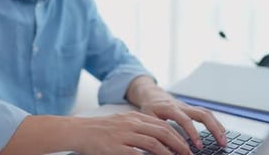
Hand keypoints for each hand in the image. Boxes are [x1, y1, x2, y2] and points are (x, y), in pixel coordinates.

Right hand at [72, 111, 192, 154]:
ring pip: (153, 144)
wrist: (79, 131)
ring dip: (169, 154)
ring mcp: (124, 135)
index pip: (161, 124)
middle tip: (189, 154)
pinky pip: (137, 154)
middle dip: (179, 144)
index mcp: (134, 117)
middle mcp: (131, 124)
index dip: (176, 135)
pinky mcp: (116, 148)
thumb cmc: (100, 130)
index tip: (186, 145)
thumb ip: (138, 128)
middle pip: (162, 132)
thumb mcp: (121, 123)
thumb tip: (156, 139)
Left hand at [140, 94, 226, 149]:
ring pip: (207, 113)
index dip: (193, 133)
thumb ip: (156, 131)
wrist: (151, 95)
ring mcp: (188, 107)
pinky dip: (215, 123)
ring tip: (224, 140)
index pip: (185, 120)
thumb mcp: (148, 119)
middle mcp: (182, 106)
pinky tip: (220, 132)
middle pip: (202, 113)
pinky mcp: (191, 109)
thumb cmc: (149, 108)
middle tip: (221, 143)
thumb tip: (164, 148)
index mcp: (170, 108)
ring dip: (217, 126)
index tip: (199, 146)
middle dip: (213, 128)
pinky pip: (206, 114)